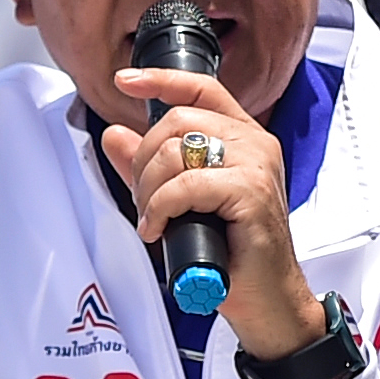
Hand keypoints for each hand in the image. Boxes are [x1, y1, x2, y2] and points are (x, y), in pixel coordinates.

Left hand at [101, 60, 316, 356]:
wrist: (264, 298)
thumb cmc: (230, 253)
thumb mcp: (180, 202)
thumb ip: (149, 167)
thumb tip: (115, 135)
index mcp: (243, 137)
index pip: (201, 88)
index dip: (160, 80)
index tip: (125, 82)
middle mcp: (255, 143)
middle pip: (177, 121)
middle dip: (144, 162)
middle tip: (145, 201)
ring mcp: (257, 165)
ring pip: (177, 150)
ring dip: (150, 189)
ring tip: (154, 219)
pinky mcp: (252, 192)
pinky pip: (186, 185)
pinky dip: (161, 208)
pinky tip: (160, 230)